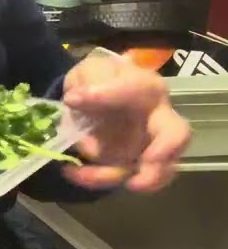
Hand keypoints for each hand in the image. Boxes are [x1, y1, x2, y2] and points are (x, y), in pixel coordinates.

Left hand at [62, 55, 190, 192]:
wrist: (99, 95)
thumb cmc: (103, 78)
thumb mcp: (91, 70)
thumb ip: (89, 81)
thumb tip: (75, 99)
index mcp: (148, 89)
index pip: (137, 91)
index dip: (108, 96)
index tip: (72, 99)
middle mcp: (157, 120)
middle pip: (176, 137)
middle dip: (162, 155)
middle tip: (143, 166)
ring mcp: (150, 146)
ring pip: (148, 169)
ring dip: (114, 174)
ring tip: (82, 173)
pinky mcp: (133, 164)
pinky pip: (121, 176)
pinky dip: (97, 179)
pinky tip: (72, 171)